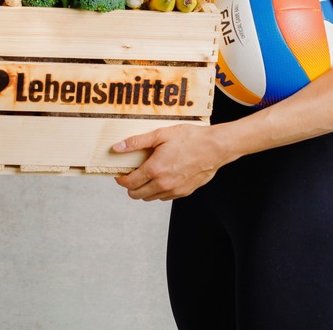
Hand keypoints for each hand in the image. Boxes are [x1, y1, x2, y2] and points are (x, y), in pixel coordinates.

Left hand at [112, 123, 227, 200]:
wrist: (215, 147)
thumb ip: (137, 142)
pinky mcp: (184, 192)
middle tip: (132, 173)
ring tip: (148, 173)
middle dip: (130, 185)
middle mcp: (163, 184)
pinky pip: (164, 197)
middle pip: (136, 195)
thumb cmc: (191, 138)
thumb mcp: (161, 134)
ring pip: (150, 197)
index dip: (120, 178)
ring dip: (144, 189)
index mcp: (155, 170)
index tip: (121, 172)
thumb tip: (117, 148)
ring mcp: (174, 191)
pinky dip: (159, 190)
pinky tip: (162, 176)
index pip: (128, 183)